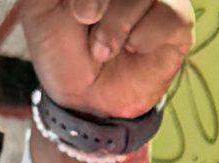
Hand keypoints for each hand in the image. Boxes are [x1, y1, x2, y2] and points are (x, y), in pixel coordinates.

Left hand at [22, 0, 194, 120]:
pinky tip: (132, 48)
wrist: (84, 97)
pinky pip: (171, 14)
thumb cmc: (62, 48)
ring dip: (118, 23)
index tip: (77, 12)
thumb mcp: (40, 6)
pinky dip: (146, 34)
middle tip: (83, 18)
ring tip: (102, 49)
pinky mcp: (178, 23)